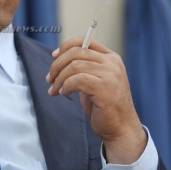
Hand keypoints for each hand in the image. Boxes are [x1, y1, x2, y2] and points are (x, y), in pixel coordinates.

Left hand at [46, 37, 145, 163]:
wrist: (121, 128)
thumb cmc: (104, 106)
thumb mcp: (95, 80)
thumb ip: (83, 67)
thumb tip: (58, 58)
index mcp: (111, 58)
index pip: (85, 41)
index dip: (66, 46)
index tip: (54, 56)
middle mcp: (112, 63)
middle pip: (76, 52)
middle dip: (58, 65)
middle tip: (50, 78)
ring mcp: (110, 75)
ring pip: (74, 66)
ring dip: (59, 78)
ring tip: (55, 89)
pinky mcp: (104, 88)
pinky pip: (77, 80)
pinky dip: (65, 86)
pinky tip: (64, 93)